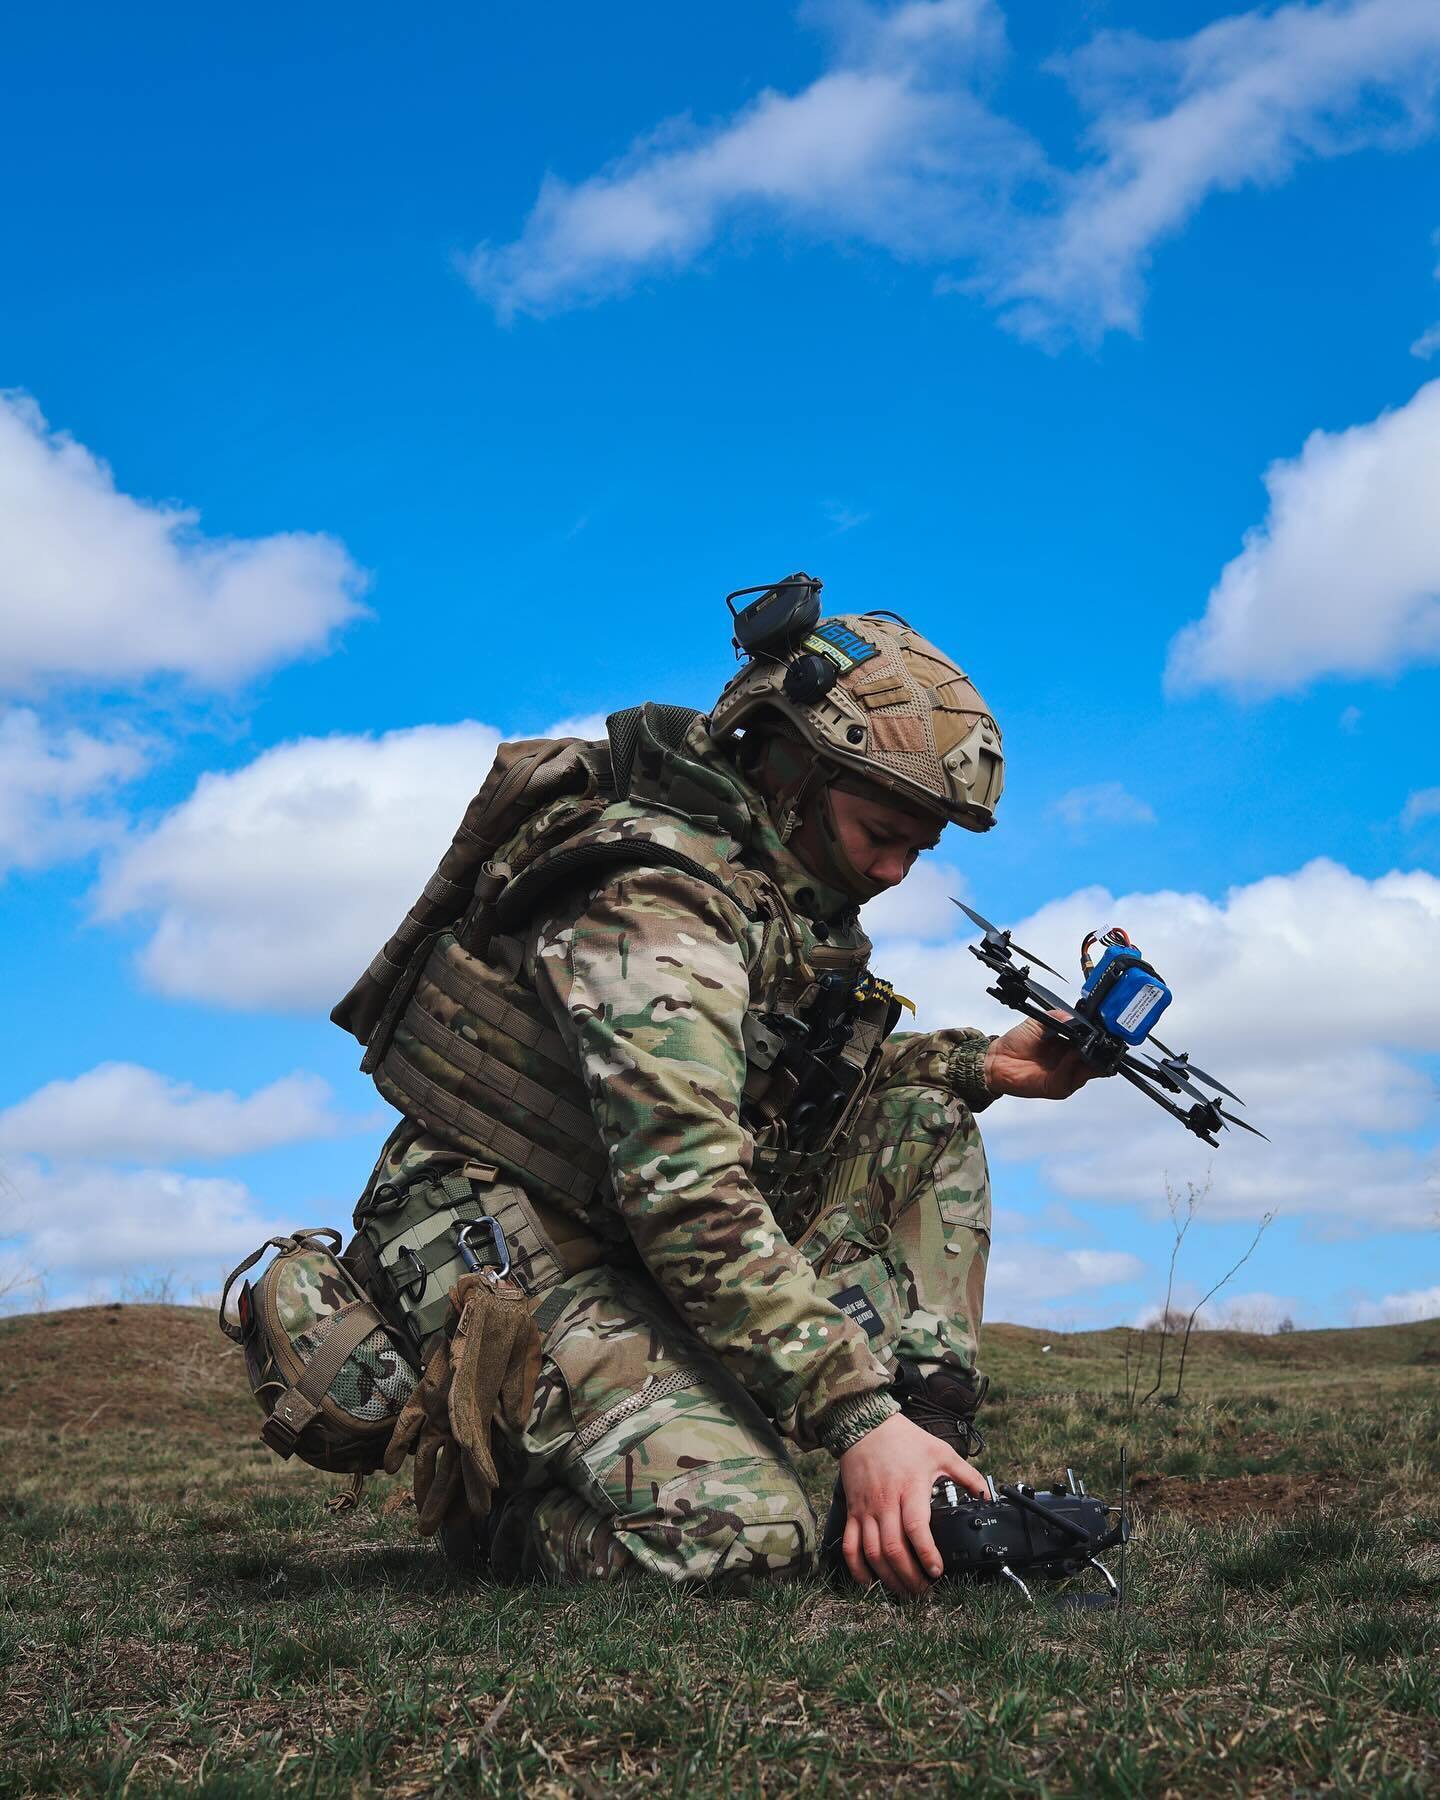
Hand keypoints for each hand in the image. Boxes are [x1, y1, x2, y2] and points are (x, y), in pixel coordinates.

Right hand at [837, 1413, 986, 1595]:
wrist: (865, 1425)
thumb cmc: (904, 1439)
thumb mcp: (941, 1452)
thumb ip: (967, 1474)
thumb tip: (987, 1494)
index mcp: (910, 1489)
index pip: (916, 1529)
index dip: (927, 1554)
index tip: (937, 1571)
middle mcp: (886, 1503)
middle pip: (894, 1549)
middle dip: (910, 1577)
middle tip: (924, 1589)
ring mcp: (866, 1509)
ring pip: (873, 1553)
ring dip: (888, 1577)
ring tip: (904, 1589)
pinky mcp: (853, 1511)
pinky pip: (850, 1546)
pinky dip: (857, 1568)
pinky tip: (869, 1580)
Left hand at [984, 1013, 1097, 1100]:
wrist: (998, 1058)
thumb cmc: (1017, 1042)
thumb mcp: (1040, 1022)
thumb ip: (1059, 1017)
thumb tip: (1075, 1017)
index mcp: (1071, 1048)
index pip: (1094, 1048)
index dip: (1101, 1042)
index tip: (1106, 1033)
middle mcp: (1071, 1064)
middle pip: (1097, 1063)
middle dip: (1100, 1052)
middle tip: (1098, 1041)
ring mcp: (1066, 1077)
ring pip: (1088, 1071)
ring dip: (1087, 1058)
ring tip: (1080, 1046)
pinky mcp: (1057, 1088)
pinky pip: (1070, 1078)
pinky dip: (1071, 1066)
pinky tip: (1068, 1056)